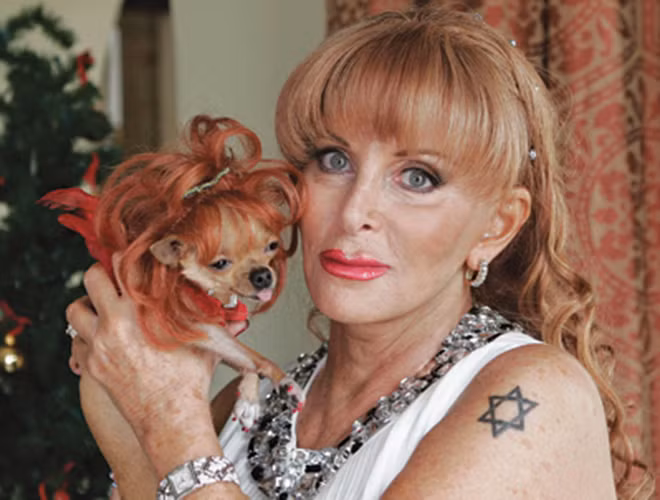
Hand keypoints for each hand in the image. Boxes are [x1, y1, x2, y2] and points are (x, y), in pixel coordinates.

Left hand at [66, 255, 243, 473]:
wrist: (171, 419)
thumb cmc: (189, 383)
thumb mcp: (204, 342)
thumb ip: (214, 320)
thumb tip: (236, 311)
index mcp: (140, 311)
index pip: (122, 265)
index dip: (127, 257)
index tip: (133, 259)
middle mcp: (113, 325)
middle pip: (90, 279)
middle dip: (102, 275)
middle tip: (114, 280)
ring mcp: (98, 347)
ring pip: (75, 310)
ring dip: (88, 305)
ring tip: (105, 309)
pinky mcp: (92, 367)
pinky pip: (76, 341)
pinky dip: (86, 336)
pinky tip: (105, 339)